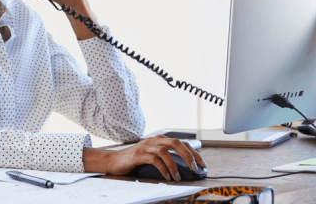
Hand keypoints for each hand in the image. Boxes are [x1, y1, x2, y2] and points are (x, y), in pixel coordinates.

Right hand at [83, 135, 206, 180]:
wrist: (113, 161)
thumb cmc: (135, 161)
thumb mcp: (153, 157)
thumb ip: (166, 158)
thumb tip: (185, 169)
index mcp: (160, 139)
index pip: (182, 143)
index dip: (194, 153)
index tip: (202, 165)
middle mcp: (154, 140)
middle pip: (176, 143)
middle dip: (188, 156)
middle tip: (195, 168)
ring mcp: (146, 146)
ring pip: (165, 151)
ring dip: (174, 165)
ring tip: (178, 177)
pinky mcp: (138, 155)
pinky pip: (154, 160)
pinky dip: (162, 168)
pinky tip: (167, 176)